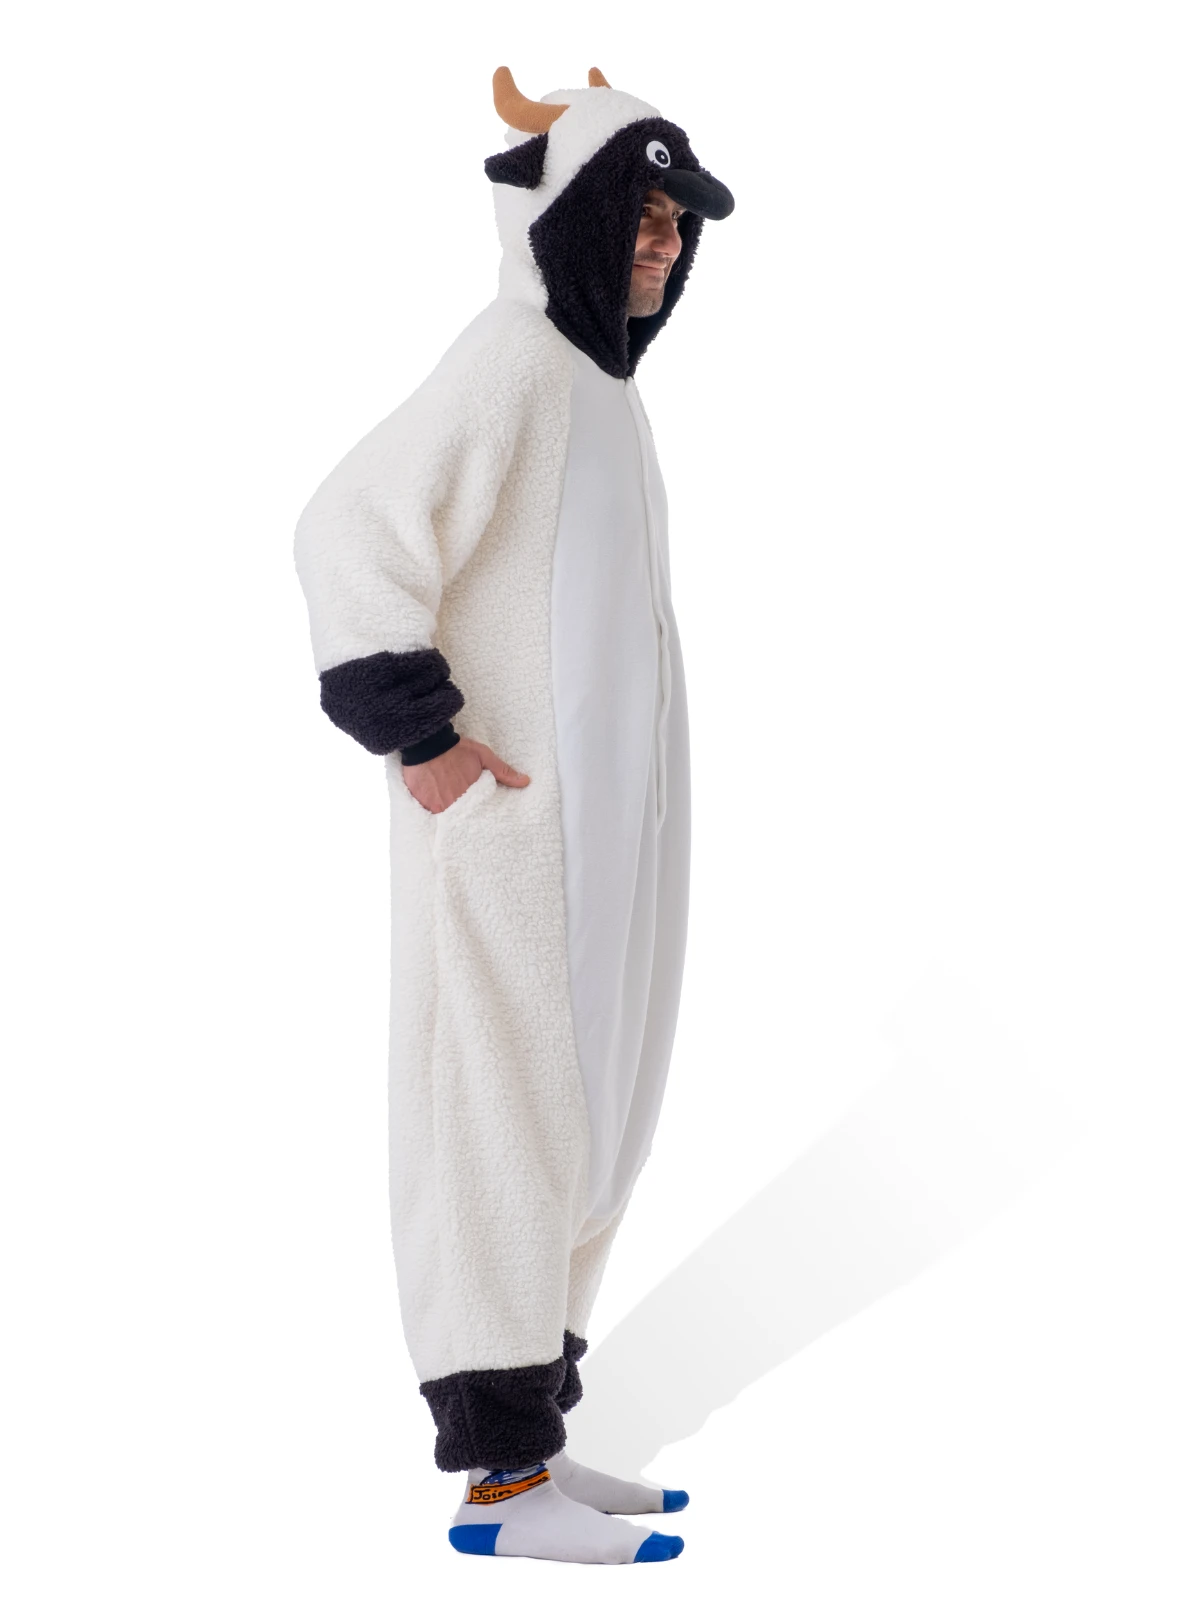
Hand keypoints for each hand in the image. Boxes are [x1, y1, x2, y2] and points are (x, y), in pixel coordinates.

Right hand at [403, 736, 530, 814]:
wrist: (427, 742)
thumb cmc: (456, 749)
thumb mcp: (483, 757)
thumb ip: (503, 772)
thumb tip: (525, 781)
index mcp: (470, 798)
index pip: (477, 815)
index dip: (477, 816)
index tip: (479, 816)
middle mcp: (452, 806)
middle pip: (460, 819)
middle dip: (462, 818)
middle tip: (463, 813)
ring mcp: (435, 806)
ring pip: (444, 819)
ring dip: (447, 815)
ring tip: (449, 809)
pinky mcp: (421, 803)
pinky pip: (428, 815)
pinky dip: (432, 812)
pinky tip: (435, 805)